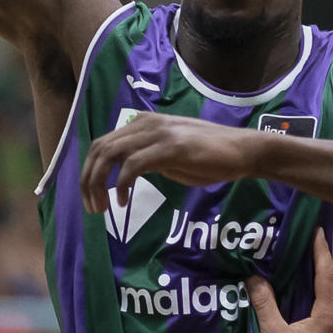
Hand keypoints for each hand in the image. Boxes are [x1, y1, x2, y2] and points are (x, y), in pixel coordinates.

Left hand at [80, 114, 252, 212]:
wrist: (243, 151)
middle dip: (89, 180)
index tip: (92, 199)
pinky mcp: (171, 147)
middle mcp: (146, 124)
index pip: (102, 144)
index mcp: (143, 124)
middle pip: (99, 149)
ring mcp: (158, 133)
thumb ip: (147, 158)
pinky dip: (122, 185)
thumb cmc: (210, 156)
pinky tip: (124, 202)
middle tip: (93, 208)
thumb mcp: (169, 155)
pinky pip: (133, 165)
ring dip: (99, 184)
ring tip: (103, 208)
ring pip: (110, 154)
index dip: (90, 172)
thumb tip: (124, 173)